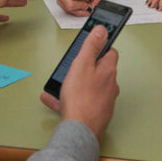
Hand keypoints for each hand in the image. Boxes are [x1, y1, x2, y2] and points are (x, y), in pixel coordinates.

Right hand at [40, 25, 119, 143]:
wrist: (80, 130)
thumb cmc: (81, 97)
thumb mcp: (82, 64)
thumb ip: (91, 46)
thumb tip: (102, 29)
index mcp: (108, 71)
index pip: (111, 52)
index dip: (101, 46)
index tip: (91, 44)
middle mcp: (109, 86)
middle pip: (100, 70)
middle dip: (86, 66)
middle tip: (72, 64)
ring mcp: (103, 101)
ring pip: (88, 87)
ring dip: (74, 83)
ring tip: (58, 83)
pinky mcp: (94, 114)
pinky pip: (79, 102)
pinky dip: (66, 99)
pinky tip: (51, 98)